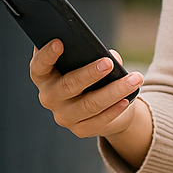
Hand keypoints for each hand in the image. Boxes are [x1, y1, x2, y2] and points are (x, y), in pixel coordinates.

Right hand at [29, 39, 144, 138]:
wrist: (99, 104)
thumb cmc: (89, 73)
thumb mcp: (88, 62)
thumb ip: (94, 55)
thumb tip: (111, 56)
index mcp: (44, 76)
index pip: (39, 66)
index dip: (47, 55)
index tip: (60, 42)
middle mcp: (49, 97)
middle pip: (67, 86)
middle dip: (89, 73)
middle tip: (108, 63)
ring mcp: (63, 116)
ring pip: (89, 104)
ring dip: (114, 91)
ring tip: (133, 79)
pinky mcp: (80, 130)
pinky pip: (98, 120)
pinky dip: (114, 109)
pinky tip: (127, 99)